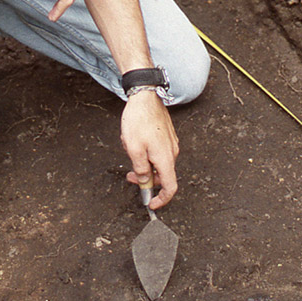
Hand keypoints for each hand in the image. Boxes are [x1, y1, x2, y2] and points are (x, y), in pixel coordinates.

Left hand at [121, 90, 179, 209]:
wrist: (145, 96)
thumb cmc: (139, 120)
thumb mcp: (133, 149)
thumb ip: (141, 170)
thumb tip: (145, 183)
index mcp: (165, 158)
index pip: (170, 187)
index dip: (161, 199)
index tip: (151, 204)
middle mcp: (172, 152)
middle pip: (162, 176)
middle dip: (146, 179)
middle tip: (130, 176)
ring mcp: (171, 143)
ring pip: (158, 163)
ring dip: (143, 163)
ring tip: (129, 148)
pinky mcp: (167, 136)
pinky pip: (157, 152)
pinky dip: (146, 153)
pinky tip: (135, 141)